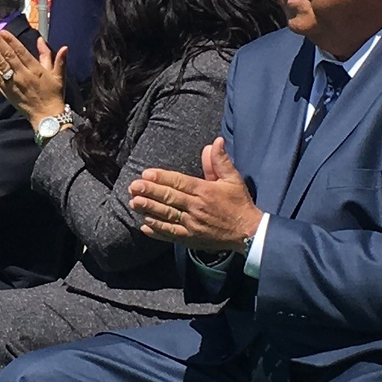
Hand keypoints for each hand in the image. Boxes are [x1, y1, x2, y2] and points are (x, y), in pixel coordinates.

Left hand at [0, 31, 65, 125]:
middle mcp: (22, 76)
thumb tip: (57, 45)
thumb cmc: (54, 95)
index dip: (10, 41)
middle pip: (6, 57)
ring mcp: (12, 85)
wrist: (47, 117)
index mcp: (35, 70)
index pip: (20, 52)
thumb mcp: (58, 76)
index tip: (1, 32)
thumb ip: (58, 60)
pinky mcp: (7, 93)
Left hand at [126, 139, 262, 252]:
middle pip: (169, 198)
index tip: (146, 174)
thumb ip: (220, 161)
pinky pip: (171, 234)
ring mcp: (193, 225)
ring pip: (167, 216)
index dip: (162, 178)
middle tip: (134, 187)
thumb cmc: (239, 203)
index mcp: (205, 191)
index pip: (179, 182)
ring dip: (149, 210)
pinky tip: (144, 226)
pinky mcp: (191, 239)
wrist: (248, 232)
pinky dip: (157, 231)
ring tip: (134, 203)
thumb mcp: (233, 179)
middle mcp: (196, 208)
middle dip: (150, 192)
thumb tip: (214, 142)